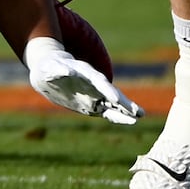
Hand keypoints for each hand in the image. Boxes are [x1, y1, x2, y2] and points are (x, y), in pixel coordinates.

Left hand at [23, 36, 142, 124]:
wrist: (50, 70)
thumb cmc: (48, 67)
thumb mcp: (48, 68)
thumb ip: (56, 70)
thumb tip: (64, 70)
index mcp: (83, 72)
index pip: (97, 81)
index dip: (106, 89)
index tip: (115, 98)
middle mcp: (92, 83)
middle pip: (110, 92)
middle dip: (123, 102)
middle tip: (137, 111)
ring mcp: (94, 94)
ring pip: (113, 103)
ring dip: (126, 109)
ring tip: (141, 115)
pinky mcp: (93, 104)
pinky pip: (108, 111)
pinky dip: (119, 116)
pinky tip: (132, 121)